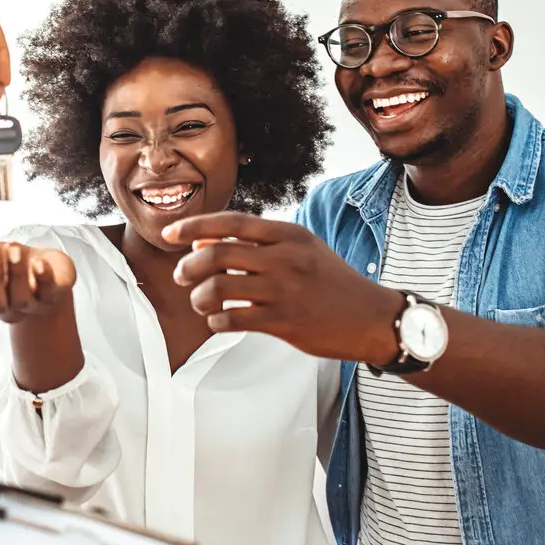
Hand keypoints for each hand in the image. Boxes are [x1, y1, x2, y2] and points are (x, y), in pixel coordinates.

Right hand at [0, 242, 75, 323]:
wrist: (41, 262)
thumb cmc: (6, 261)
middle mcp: (5, 309)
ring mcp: (29, 306)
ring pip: (21, 299)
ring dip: (16, 273)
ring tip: (14, 248)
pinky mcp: (51, 297)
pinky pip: (47, 292)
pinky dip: (43, 278)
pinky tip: (39, 262)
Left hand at [164, 212, 401, 361]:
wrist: (373, 318)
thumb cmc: (332, 282)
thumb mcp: (301, 250)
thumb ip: (257, 244)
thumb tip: (203, 240)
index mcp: (289, 234)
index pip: (231, 222)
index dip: (194, 225)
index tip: (170, 233)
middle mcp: (285, 258)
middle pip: (217, 253)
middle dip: (189, 265)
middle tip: (181, 275)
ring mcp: (285, 290)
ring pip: (219, 287)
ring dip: (200, 296)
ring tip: (200, 301)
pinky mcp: (284, 322)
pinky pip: (233, 319)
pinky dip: (216, 320)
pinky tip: (218, 321)